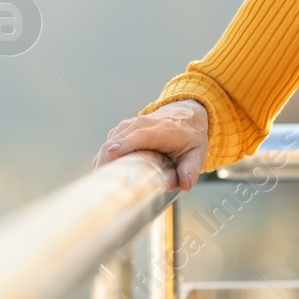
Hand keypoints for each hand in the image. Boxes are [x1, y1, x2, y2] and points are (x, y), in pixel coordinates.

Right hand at [91, 99, 209, 191]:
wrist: (185, 113)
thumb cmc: (190, 136)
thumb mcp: (197, 153)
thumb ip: (191, 169)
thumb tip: (185, 185)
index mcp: (161, 130)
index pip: (139, 136)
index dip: (125, 144)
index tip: (111, 154)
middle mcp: (142, 124)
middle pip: (118, 139)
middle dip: (107, 159)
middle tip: (103, 183)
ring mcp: (131, 125)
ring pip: (111, 141)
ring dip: (103, 159)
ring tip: (101, 182)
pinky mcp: (123, 130)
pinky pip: (110, 142)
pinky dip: (104, 156)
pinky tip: (104, 173)